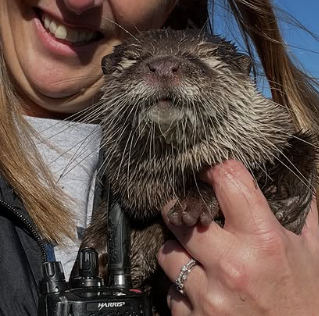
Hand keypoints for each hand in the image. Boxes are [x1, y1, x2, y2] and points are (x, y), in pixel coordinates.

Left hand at [157, 160, 318, 315]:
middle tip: (190, 218)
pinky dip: (182, 291)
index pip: (228, 182)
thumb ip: (302, 216)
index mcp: (264, 242)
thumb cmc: (309, 302)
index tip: (208, 171)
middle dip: (182, 215)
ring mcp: (209, 295)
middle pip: (180, 219)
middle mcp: (232, 266)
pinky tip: (202, 291)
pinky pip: (171, 293)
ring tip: (198, 261)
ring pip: (167, 255)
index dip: (215, 170)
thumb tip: (297, 182)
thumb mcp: (314, 254)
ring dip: (180, 255)